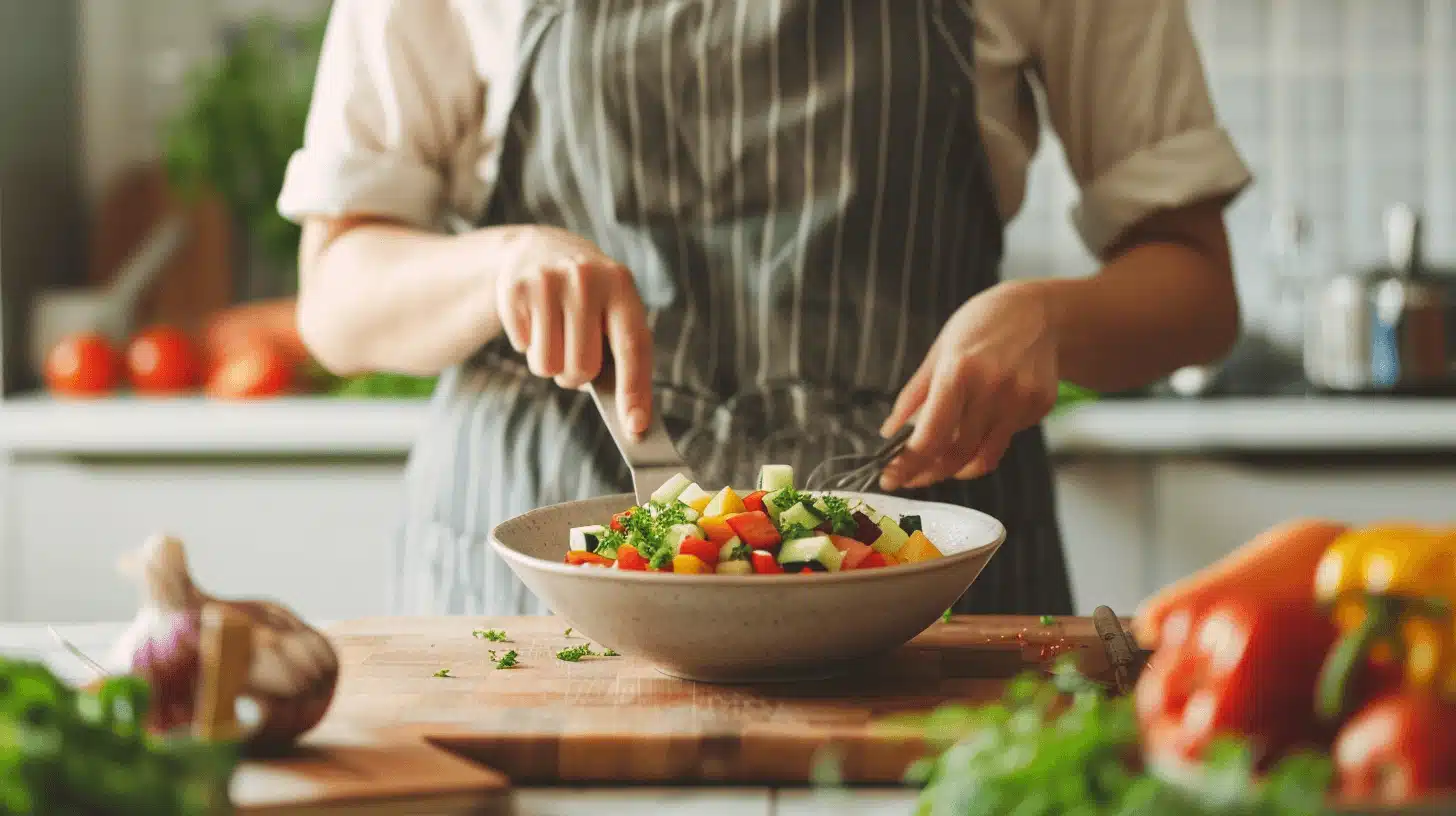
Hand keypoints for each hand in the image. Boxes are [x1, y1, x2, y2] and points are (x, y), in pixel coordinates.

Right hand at [495, 226, 652, 435]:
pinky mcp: (515, 289)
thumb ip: (623, 358)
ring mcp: (548, 281)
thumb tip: (633, 422)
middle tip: (573, 360)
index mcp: (621, 285)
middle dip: (575, 377)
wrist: (541, 249)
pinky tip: (535, 319)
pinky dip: (528, 345)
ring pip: (548, 365)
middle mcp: (586, 279)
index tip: (635, 426)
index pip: (633, 346)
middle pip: (583, 366)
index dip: (634, 389)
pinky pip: (523, 349)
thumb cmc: (589, 300)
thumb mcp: (612, 312)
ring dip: (549, 364)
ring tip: (554, 336)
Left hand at [879, 281, 1061, 490]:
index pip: (930, 436)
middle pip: (954, 455)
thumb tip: (889, 432)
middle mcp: (993, 388)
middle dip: (927, 474)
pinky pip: (1003, 440)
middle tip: (910, 478)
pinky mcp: (1039, 407)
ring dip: (955, 469)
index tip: (890, 479)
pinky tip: (979, 424)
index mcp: (959, 371)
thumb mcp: (940, 351)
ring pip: (981, 458)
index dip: (907, 465)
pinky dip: (984, 443)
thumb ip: (914, 395)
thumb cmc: (982, 325)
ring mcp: (1021, 400)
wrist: (1039, 311)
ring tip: (938, 465)